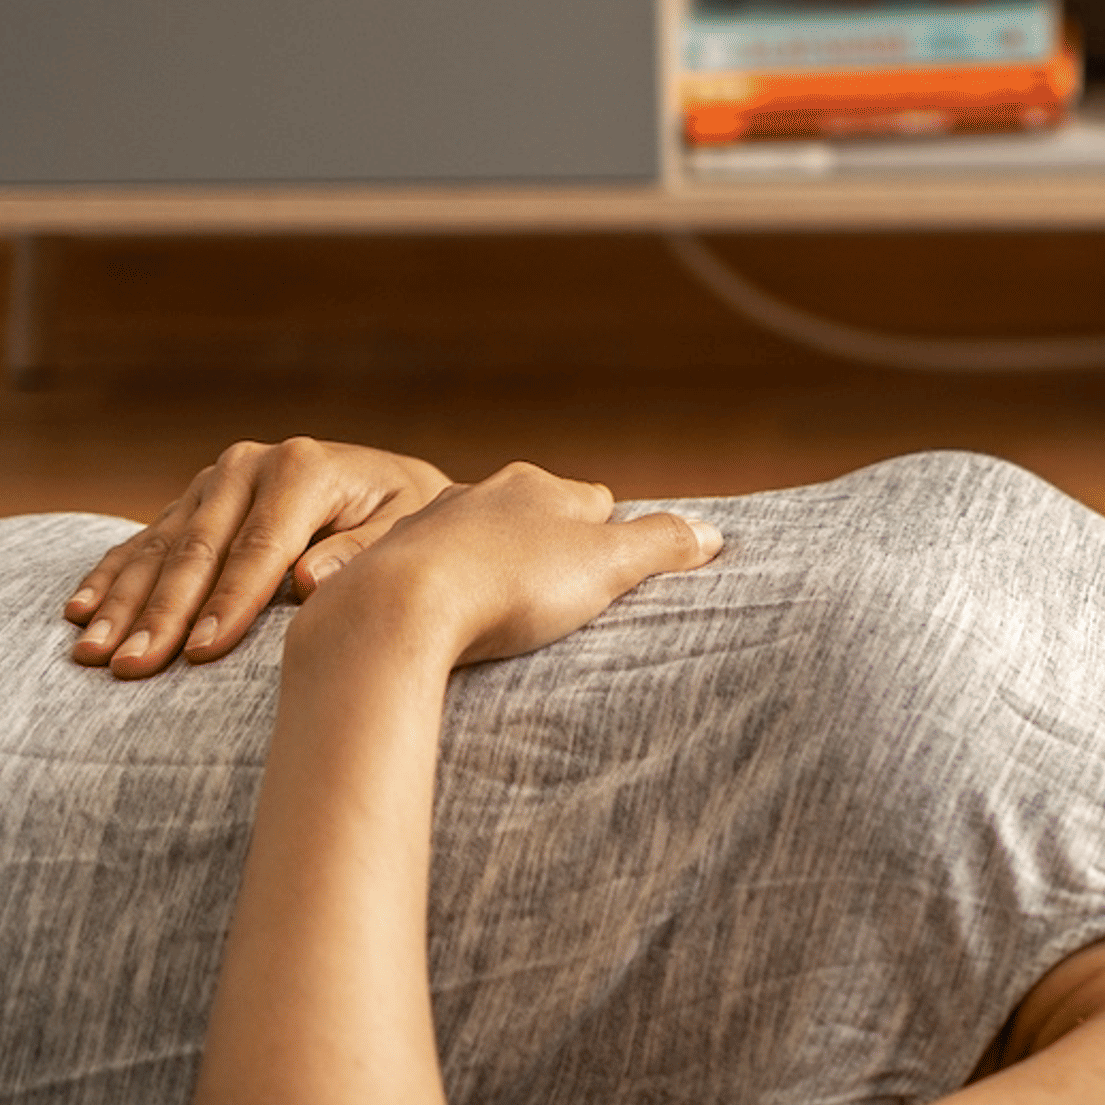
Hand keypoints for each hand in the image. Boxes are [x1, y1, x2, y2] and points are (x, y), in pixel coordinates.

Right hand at [67, 438, 455, 677]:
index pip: (258, 550)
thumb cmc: (405, 520)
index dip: (228, 604)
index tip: (200, 655)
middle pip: (198, 552)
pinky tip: (78, 612)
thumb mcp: (406, 530)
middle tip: (130, 668)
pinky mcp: (191, 501)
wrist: (391, 488)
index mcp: (303, 467)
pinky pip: (142, 542)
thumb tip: (309, 583)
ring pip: (160, 550)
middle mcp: (249, 466)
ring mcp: (214, 482)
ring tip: (90, 652)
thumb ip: (361, 554)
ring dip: (121, 603)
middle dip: (161, 615)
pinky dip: (109, 578)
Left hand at [291, 462, 722, 675]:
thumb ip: (661, 545)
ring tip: (504, 610)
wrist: (401, 605)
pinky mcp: (390, 559)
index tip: (616, 572)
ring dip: (493, 564)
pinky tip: (449, 617)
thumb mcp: (606, 565)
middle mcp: (484, 492)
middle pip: (534, 514)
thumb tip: (714, 532)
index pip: (594, 503)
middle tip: (563, 595)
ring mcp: (432, 522)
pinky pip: (431, 568)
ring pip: (478, 537)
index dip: (611, 537)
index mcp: (539, 487)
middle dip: (550, 547)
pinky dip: (445, 586)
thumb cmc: (512, 583)